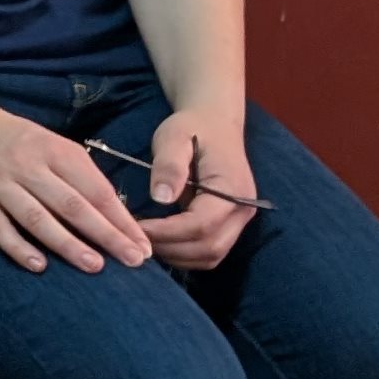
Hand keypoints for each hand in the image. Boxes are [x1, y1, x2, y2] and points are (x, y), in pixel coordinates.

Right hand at [0, 100, 150, 274]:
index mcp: (53, 150)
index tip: (142, 246)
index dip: (120, 219)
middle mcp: (27, 165)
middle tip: (132, 260)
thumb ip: (77, 176)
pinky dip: (17, 247)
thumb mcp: (50, 144)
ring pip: (36, 218)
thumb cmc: (15, 139)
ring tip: (94, 266)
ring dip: (67, 244)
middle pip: (71, 205)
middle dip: (105, 235)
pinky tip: (38, 265)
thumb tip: (113, 217)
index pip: (94, 189)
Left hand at [134, 106, 264, 270]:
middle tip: (135, 239)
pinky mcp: (230, 225)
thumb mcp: (174, 137)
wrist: (215, 123)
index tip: (136, 228)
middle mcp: (242, 210)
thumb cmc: (193, 127)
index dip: (167, 232)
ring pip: (211, 256)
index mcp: (232, 189)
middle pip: (209, 247)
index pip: (202, 224)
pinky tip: (160, 242)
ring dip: (177, 256)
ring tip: (144, 241)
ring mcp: (239, 220)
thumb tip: (161, 198)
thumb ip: (169, 166)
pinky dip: (185, 254)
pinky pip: (210, 251)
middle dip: (170, 248)